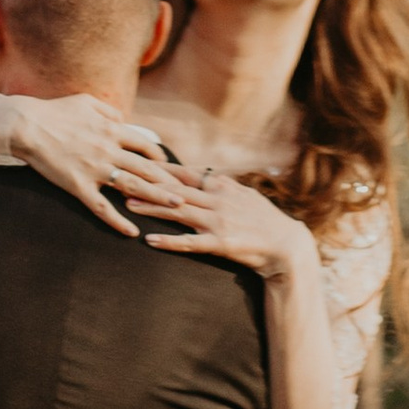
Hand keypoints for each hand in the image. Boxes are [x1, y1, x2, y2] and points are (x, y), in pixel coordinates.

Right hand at [7, 93, 173, 232]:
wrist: (26, 125)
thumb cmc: (54, 111)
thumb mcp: (86, 102)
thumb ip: (108, 112)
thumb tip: (123, 119)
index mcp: (111, 130)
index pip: (145, 145)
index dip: (159, 157)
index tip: (168, 167)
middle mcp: (108, 150)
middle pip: (147, 168)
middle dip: (170, 181)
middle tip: (188, 192)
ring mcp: (95, 169)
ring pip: (133, 186)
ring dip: (157, 197)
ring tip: (177, 207)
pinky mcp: (78, 186)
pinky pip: (102, 207)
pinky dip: (118, 221)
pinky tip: (132, 232)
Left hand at [123, 157, 316, 284]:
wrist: (287, 246)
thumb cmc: (265, 220)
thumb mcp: (244, 195)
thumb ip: (222, 186)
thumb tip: (205, 176)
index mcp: (222, 187)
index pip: (185, 173)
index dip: (160, 168)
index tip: (137, 162)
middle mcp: (218, 201)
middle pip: (175, 190)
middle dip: (146, 184)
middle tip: (121, 180)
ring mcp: (218, 222)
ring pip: (178, 212)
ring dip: (151, 209)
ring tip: (127, 206)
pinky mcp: (220, 244)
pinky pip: (190, 243)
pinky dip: (169, 241)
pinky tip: (150, 241)